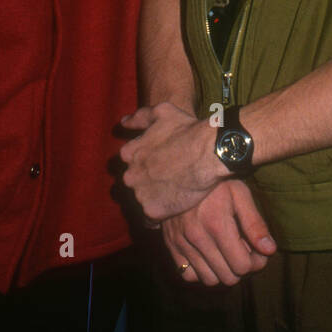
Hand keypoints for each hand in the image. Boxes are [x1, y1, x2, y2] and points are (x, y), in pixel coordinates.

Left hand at [119, 102, 224, 220]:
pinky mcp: (152, 211)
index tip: (159, 163)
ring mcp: (140, 194)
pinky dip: (158, 215)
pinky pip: (150, 218)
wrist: (208, 154)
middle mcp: (130, 175)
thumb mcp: (161, 112)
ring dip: (153, 197)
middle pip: (134, 182)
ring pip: (142, 200)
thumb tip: (123, 123)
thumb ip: (139, 118)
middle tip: (167, 179)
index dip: (146, 162)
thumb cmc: (187, 130)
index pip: (130, 162)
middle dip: (146, 181)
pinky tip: (171, 208)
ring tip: (172, 193)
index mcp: (129, 153)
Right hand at [163, 181, 276, 286]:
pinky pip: (188, 275)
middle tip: (245, 251)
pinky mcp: (171, 245)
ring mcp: (181, 243)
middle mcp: (197, 237)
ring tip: (228, 253)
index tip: (259, 251)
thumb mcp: (240, 193)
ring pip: (209, 280)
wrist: (179, 171)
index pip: (242, 266)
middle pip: (228, 277)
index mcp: (216, 224)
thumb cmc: (216, 182)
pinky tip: (210, 256)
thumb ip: (255, 223)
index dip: (256, 262)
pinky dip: (201, 271)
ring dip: (223, 272)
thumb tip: (269, 250)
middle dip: (242, 268)